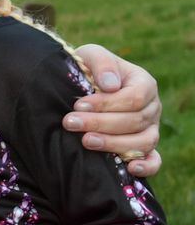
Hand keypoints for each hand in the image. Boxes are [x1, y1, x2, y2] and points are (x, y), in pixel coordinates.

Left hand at [67, 44, 161, 177]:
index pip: (135, 97)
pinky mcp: (144, 148)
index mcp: (144, 83)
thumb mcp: (90, 56)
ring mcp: (150, 129)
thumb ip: (102, 63)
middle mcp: (152, 107)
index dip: (107, 104)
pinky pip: (154, 161)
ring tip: (85, 141)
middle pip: (135, 121)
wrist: (80, 88)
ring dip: (113, 144)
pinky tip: (129, 168)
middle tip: (70, 122)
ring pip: (143, 142)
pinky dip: (146, 166)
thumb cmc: (87, 69)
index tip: (78, 105)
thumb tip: (110, 84)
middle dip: (100, 123)